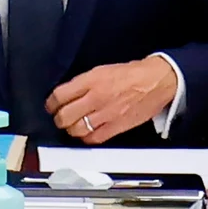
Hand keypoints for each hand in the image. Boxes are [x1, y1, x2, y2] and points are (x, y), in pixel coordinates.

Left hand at [45, 57, 178, 144]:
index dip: (51, 103)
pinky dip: (86, 138)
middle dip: (59, 118)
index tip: (51, 105)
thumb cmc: (132, 74)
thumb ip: (84, 82)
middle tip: (60, 117)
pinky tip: (86, 133)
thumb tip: (68, 94)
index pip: (60, 95)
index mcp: (91, 80)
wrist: (155, 82)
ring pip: (76, 129)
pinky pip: (93, 138)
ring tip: (72, 126)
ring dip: (71, 129)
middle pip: (65, 116)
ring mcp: (106, 114)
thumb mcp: (102, 69)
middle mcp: (96, 97)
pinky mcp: (116, 127)